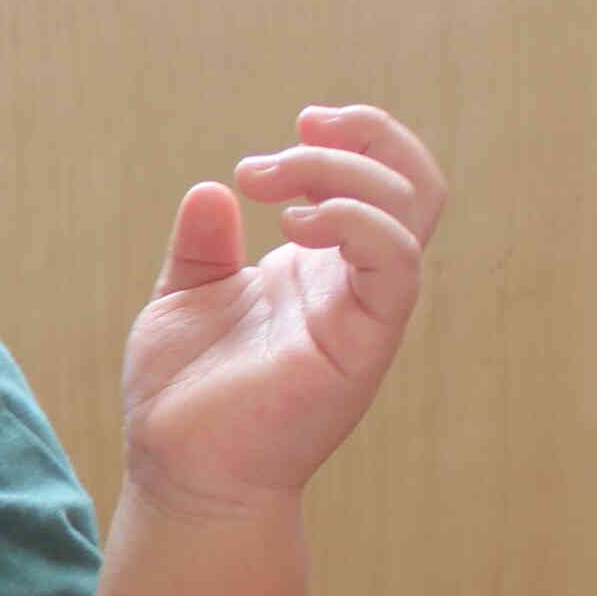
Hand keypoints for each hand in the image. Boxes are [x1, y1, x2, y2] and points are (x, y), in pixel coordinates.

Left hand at [119, 104, 447, 520]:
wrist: (180, 473)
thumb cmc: (186, 395)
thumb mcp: (184, 298)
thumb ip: (203, 245)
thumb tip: (213, 189)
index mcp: (321, 268)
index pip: (382, 182)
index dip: (357, 136)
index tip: (298, 122)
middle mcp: (353, 285)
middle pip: (416, 185)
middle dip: (363, 137)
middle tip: (286, 139)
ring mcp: (364, 313)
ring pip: (410, 214)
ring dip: (344, 173)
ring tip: (270, 184)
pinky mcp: (362, 344)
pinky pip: (395, 268)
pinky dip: (358, 223)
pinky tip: (295, 223)